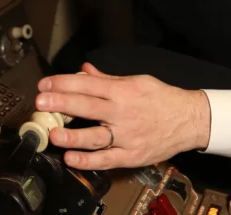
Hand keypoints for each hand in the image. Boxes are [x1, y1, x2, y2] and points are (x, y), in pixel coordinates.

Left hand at [35, 62, 210, 169]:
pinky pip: (107, 160)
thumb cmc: (162, 98)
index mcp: (123, 91)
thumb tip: (84, 70)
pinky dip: (88, 161)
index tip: (45, 84)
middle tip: (41, 102)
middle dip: (62, 103)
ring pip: (95, 137)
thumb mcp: (137, 81)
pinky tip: (71, 158)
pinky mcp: (131, 155)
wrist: (190, 120)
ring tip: (53, 134)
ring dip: (72, 136)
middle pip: (88, 107)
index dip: (64, 83)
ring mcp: (127, 136)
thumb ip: (107, 79)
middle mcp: (123, 113)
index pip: (89, 85)